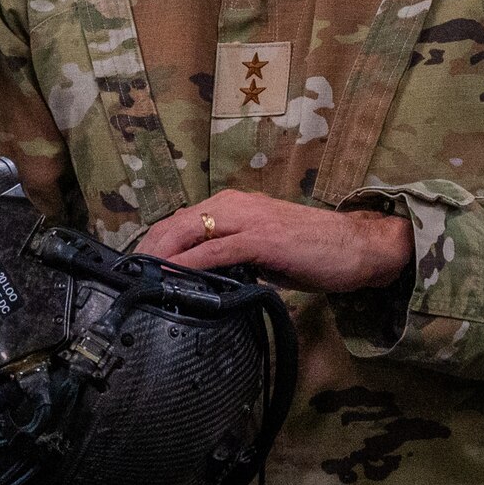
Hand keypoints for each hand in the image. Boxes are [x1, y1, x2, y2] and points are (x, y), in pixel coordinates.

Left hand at [140, 189, 411, 292]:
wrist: (358, 246)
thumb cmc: (312, 250)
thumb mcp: (262, 251)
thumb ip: (231, 257)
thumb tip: (201, 279)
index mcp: (232, 205)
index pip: (179, 221)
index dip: (152, 243)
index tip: (133, 267)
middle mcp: (234, 205)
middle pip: (174, 223)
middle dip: (146, 249)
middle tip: (125, 277)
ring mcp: (247, 219)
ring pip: (189, 231)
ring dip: (160, 255)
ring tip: (138, 278)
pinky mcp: (262, 238)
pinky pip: (216, 250)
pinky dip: (189, 263)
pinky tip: (172, 277)